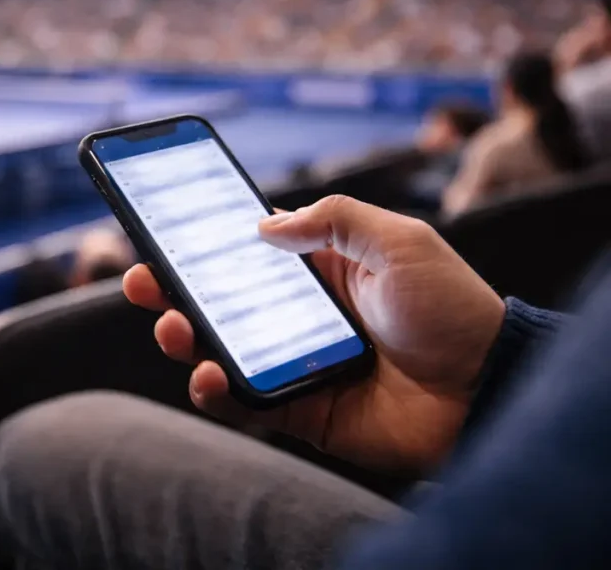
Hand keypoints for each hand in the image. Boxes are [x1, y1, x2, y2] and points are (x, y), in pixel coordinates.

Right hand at [123, 195, 505, 475]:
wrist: (486, 389)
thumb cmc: (450, 309)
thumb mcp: (398, 241)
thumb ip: (333, 219)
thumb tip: (261, 226)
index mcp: (318, 270)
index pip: (245, 252)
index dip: (202, 243)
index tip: (160, 229)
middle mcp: (296, 315)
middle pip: (217, 301)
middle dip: (171, 289)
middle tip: (142, 278)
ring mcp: (292, 362)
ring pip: (217, 350)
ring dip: (182, 337)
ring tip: (172, 324)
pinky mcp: (297, 409)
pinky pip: (242, 402)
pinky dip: (214, 391)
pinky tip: (205, 374)